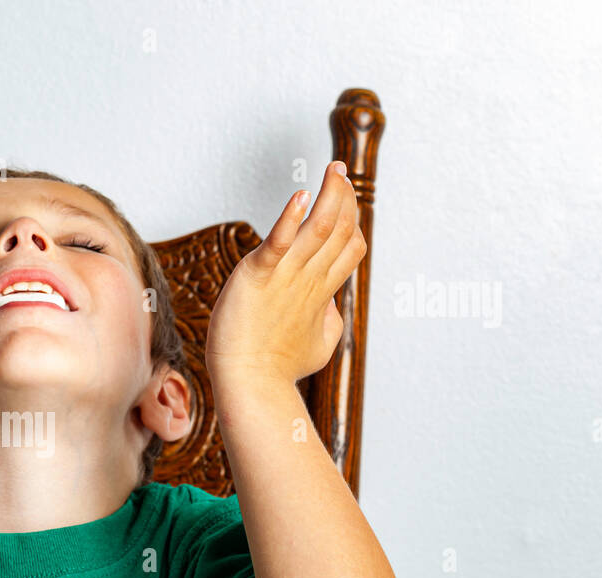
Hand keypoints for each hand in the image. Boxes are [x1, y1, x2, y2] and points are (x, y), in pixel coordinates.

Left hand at [205, 162, 365, 384]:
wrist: (248, 383)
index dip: (353, 222)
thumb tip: (331, 304)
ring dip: (330, 194)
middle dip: (344, 197)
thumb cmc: (277, 369)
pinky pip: (279, 241)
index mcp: (322, 292)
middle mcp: (310, 279)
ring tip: (334, 170)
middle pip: (340, 230)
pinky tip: (300, 196)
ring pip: (319, 227)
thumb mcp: (318, 343)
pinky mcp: (258, 275)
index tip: (346, 201)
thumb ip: (328, 319)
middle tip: (340, 171)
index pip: (350, 248)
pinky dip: (290, 217)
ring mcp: (286, 276)